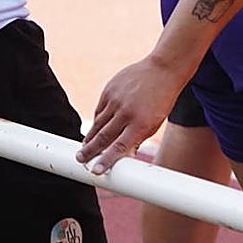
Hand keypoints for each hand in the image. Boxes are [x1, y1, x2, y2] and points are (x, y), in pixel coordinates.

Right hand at [77, 58, 180, 173]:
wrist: (163, 71)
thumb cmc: (161, 100)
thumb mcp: (154, 123)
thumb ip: (137, 139)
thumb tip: (123, 156)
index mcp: (141, 123)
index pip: (119, 147)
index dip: (106, 160)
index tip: (95, 171)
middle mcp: (127, 112)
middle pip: (103, 137)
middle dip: (90, 151)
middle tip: (80, 160)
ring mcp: (116, 100)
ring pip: (98, 123)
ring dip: (90, 137)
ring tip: (84, 148)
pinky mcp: (109, 90)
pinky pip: (99, 110)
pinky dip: (97, 120)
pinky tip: (95, 128)